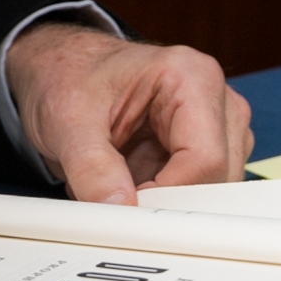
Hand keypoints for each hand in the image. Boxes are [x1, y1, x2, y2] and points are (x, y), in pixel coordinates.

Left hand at [6, 23, 252, 202]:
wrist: (64, 72)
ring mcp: (216, 125)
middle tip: (117, 199)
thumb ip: (92, 167)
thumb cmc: (70, 78)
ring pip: (209, 189)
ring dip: (162, 199)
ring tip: (118, 177)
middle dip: (166, 200)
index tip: (128, 207)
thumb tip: (119, 208)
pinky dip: (160, 196)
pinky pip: (195, 190)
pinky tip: (128, 178)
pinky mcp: (206, 147)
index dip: (167, 193)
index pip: (205, 159)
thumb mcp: (68, 121)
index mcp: (191, 78)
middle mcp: (216, 100)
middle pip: (216, 177)